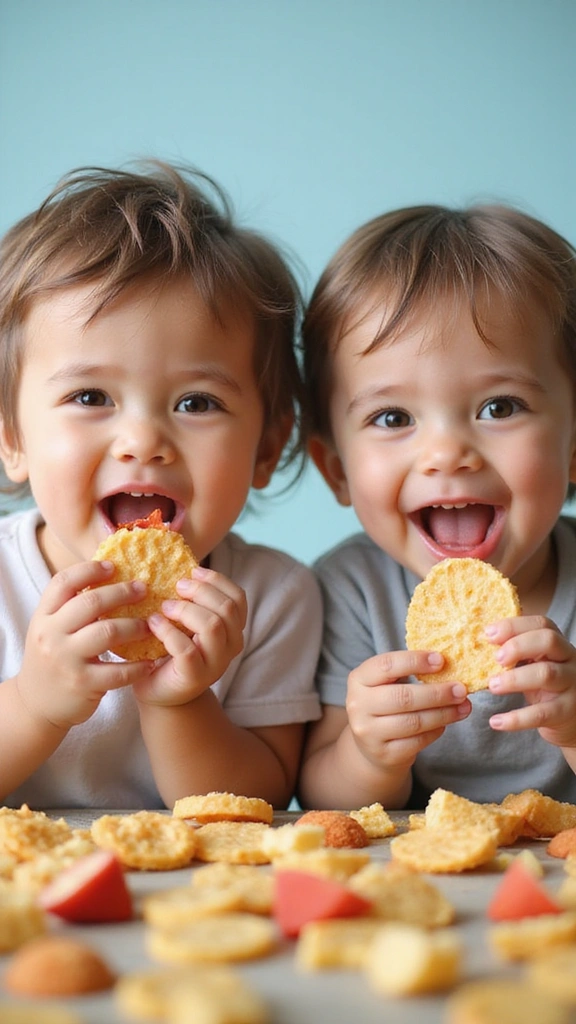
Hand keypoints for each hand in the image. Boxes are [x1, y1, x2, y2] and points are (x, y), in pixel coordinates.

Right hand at [17, 560, 153, 729]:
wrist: (35, 705)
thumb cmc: (51, 659)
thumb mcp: (50, 630)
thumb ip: (69, 607)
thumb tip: (107, 575)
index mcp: (43, 617)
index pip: (63, 582)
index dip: (89, 570)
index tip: (113, 567)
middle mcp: (51, 635)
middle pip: (90, 603)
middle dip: (122, 592)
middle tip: (143, 589)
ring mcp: (66, 660)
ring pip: (108, 632)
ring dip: (134, 626)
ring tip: (149, 625)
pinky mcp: (83, 684)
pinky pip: (118, 670)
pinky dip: (138, 666)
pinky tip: (149, 662)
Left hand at [132, 565, 246, 706]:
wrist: (158, 690)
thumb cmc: (169, 648)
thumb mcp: (186, 620)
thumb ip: (191, 598)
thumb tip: (175, 556)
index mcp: (233, 629)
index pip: (238, 597)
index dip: (216, 580)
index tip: (192, 571)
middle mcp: (231, 646)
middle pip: (226, 608)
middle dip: (200, 592)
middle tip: (176, 587)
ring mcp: (216, 664)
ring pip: (212, 626)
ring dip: (185, 610)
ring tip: (164, 607)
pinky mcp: (194, 677)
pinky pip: (187, 649)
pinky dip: (168, 631)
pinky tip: (153, 624)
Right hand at [345, 650, 470, 770]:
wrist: (369, 746)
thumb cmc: (384, 704)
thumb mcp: (386, 683)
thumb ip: (408, 671)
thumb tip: (448, 663)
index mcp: (358, 679)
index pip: (386, 665)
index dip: (415, 661)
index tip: (441, 660)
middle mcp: (358, 705)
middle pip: (403, 697)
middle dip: (437, 693)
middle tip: (461, 689)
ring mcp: (369, 733)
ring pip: (414, 722)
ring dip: (444, 713)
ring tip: (464, 706)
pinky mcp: (384, 754)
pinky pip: (417, 741)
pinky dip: (436, 731)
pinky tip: (446, 723)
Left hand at [487, 615, 575, 747]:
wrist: (571, 721)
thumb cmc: (545, 687)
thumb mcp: (535, 664)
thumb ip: (514, 652)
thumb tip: (476, 643)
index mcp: (557, 644)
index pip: (541, 624)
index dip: (514, 626)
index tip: (488, 634)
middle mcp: (569, 660)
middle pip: (548, 641)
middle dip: (518, 645)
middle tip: (496, 659)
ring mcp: (571, 685)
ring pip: (546, 674)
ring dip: (514, 679)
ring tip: (492, 686)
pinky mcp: (566, 712)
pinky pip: (541, 713)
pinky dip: (517, 718)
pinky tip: (496, 722)